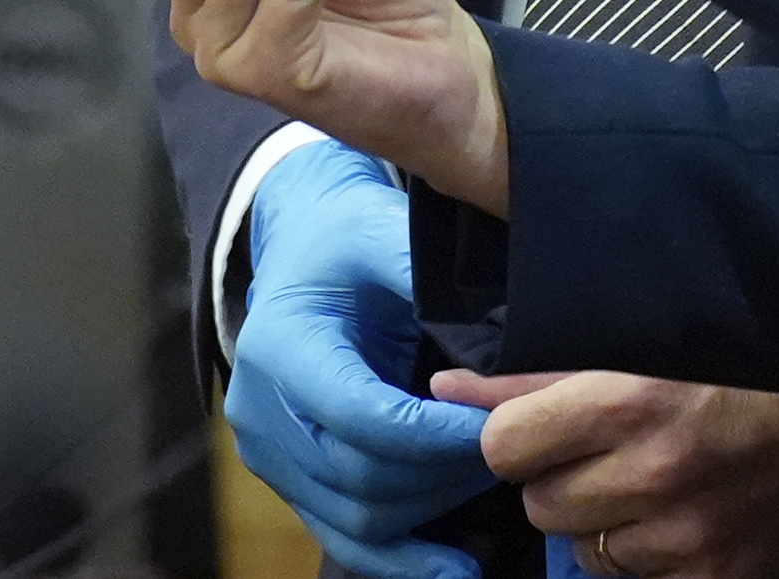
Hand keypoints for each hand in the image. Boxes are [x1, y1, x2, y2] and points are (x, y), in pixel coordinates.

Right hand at [226, 142, 496, 578]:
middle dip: (447, 473)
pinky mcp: (290, 480)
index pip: (364, 415)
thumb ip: (424, 279)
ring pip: (356, 518)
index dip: (438, 434)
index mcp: (281, 345)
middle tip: (517, 454)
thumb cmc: (345, 236)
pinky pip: (344, 535)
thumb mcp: (382, 232)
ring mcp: (270, 456)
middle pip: (361, 476)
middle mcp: (261, 411)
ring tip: (499, 486)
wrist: (298, 251)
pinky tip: (455, 570)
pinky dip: (401, 558)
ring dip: (434, 513)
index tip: (503, 426)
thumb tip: (498, 335)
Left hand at [429, 373, 778, 578]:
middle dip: (565, 480)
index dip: (523, 437)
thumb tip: (447, 388)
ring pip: (588, 552)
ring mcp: (688, 545)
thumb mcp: (658, 347)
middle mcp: (655, 478)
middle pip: (540, 505)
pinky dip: (657, 559)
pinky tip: (696, 523)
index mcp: (632, 401)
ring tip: (666, 485)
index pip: (503, 446)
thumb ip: (545, 374)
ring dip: (611, 524)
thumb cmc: (764, 367)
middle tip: (620, 452)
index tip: (552, 427)